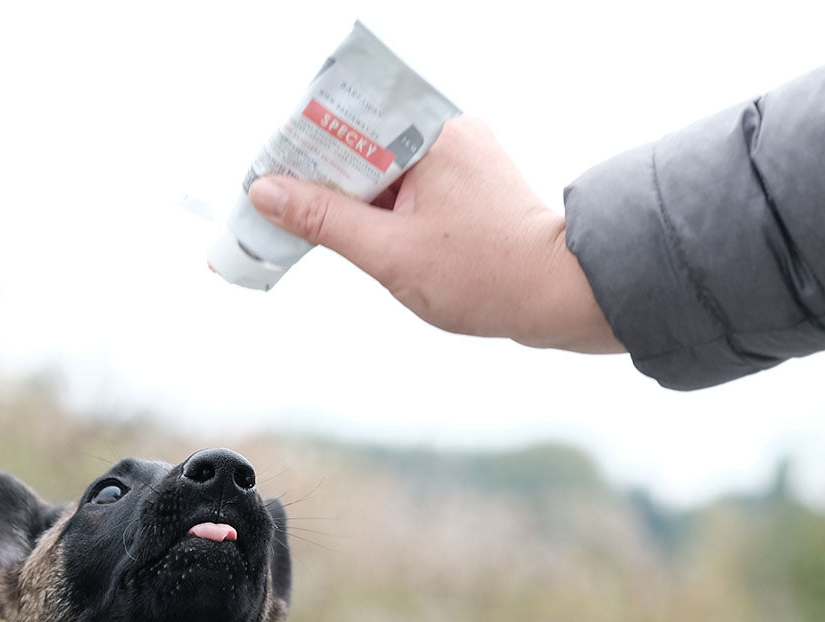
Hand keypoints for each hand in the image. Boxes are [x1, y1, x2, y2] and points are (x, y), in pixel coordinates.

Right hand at [248, 116, 621, 354]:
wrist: (558, 298)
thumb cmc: (485, 277)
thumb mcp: (390, 252)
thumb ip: (324, 220)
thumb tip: (267, 193)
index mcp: (431, 133)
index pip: (346, 120)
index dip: (299, 149)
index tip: (266, 178)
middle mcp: (447, 134)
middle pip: (360, 143)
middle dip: (317, 178)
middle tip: (277, 209)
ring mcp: (458, 160)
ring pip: (381, 170)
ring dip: (346, 199)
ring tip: (306, 229)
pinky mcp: (465, 187)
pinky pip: (405, 189)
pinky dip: (376, 211)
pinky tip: (355, 238)